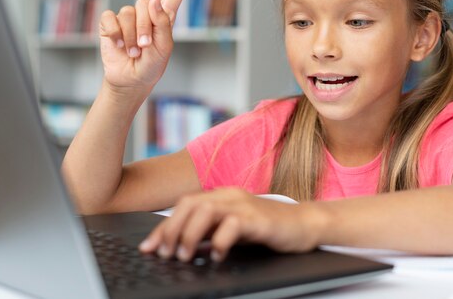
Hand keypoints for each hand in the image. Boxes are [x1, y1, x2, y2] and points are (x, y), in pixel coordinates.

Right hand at [99, 0, 196, 91]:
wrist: (131, 80)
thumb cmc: (151, 65)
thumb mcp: (164, 47)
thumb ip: (162, 23)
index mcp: (164, 17)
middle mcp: (146, 12)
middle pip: (145, 4)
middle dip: (145, 28)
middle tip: (145, 48)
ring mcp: (127, 17)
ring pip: (128, 13)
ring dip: (132, 37)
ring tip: (134, 51)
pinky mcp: (110, 23)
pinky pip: (111, 19)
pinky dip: (115, 35)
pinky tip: (119, 46)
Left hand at [138, 188, 323, 261]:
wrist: (304, 224)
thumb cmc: (268, 228)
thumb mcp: (233, 229)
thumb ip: (210, 232)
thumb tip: (182, 246)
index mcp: (221, 196)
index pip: (184, 205)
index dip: (163, 226)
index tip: (149, 247)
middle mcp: (229, 196)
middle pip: (190, 204)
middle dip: (171, 229)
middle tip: (165, 253)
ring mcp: (244, 205)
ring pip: (206, 210)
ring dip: (190, 234)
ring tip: (185, 255)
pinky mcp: (258, 219)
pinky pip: (233, 225)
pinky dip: (220, 241)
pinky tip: (218, 256)